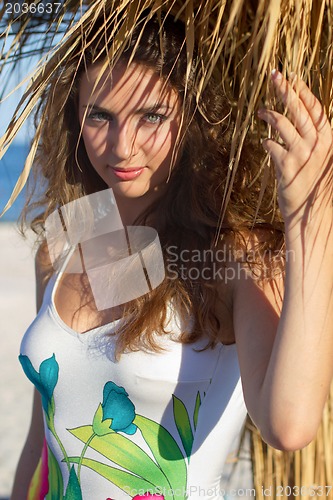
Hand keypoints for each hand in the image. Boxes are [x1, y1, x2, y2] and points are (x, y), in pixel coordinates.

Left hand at [258, 70, 332, 225]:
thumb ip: (313, 142)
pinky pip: (273, 147)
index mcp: (328, 141)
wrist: (310, 216)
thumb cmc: (314, 188)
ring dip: (271, 115)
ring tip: (260, 111)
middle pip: (300, 111)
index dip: (305, 92)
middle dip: (287, 91)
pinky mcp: (287, 168)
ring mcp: (302, 156)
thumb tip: (299, 124)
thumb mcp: (321, 162)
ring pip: (285, 125)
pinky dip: (267, 142)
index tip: (293, 77)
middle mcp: (317, 146)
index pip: (316, 110)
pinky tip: (264, 142)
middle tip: (274, 76)